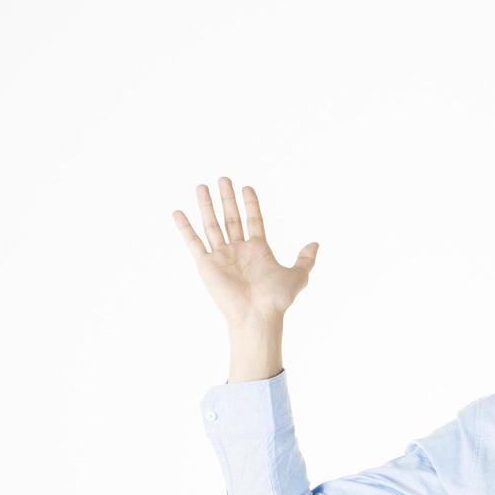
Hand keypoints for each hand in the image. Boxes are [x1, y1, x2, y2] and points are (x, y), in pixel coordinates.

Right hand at [173, 176, 318, 324]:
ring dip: (207, 205)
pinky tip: (178, 212)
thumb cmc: (276, 300)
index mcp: (258, 250)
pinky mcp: (207, 265)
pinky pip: (194, 242)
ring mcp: (222, 256)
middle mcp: (238, 251)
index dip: (250, 204)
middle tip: (223, 178)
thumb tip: (316, 244)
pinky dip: (185, 228)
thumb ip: (305, 259)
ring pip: (212, 225)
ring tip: (202, 186)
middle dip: (227, 198)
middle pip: (231, 218)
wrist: (257, 316)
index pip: (253, 220)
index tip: (246, 187)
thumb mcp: (297, 276)